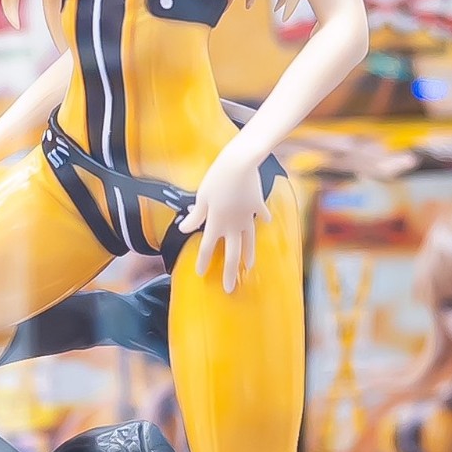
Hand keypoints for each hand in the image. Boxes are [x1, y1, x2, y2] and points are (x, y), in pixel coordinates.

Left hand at [178, 140, 270, 292]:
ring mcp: (248, 216)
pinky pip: (261, 215)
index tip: (201, 273)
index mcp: (216, 222)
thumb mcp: (201, 197)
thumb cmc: (217, 178)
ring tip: (250, 265)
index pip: (208, 247)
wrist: (241, 163)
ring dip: (249, 254)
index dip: (204, 260)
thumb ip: (195, 216)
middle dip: (230, 272)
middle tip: (231, 289)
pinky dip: (264, 219)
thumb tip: (184, 229)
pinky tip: (267, 223)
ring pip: (249, 240)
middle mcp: (233, 224)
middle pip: (232, 253)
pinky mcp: (258, 205)